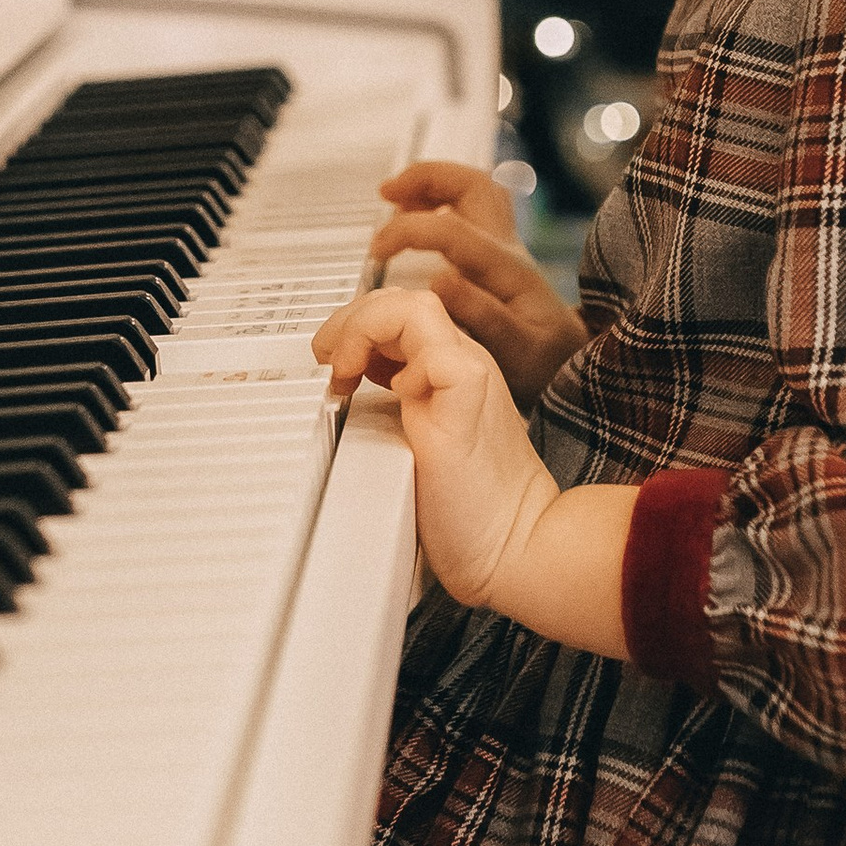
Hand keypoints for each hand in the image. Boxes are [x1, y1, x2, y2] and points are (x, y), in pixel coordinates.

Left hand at [314, 285, 558, 608]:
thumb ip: (398, 409)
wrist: (519, 546)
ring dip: (364, 328)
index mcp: (452, 369)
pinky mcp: (470, 404)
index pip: (401, 312)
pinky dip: (402, 367)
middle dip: (349, 319)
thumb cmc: (471, 510)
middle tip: (325, 357)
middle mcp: (463, 364)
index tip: (333, 363)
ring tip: (344, 368)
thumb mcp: (421, 442)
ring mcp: (470, 379)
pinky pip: (436, 357)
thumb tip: (347, 393)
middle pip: (402, 299)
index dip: (358, 325)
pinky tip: (390, 399)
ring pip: (415, 307)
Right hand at [367, 161, 587, 407]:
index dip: (408, 231)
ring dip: (432, 184)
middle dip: (426, 178)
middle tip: (387, 191)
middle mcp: (507, 248)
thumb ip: (482, 317)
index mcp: (506, 269)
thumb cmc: (545, 361)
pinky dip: (439, 202)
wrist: (571, 362)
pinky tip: (415, 217)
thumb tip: (438, 279)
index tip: (377, 250)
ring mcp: (504, 246)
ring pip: (473, 190)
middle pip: (472, 185)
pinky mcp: (497, 255)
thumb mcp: (518, 351)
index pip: (452, 230)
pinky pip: (470, 210)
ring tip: (394, 197)